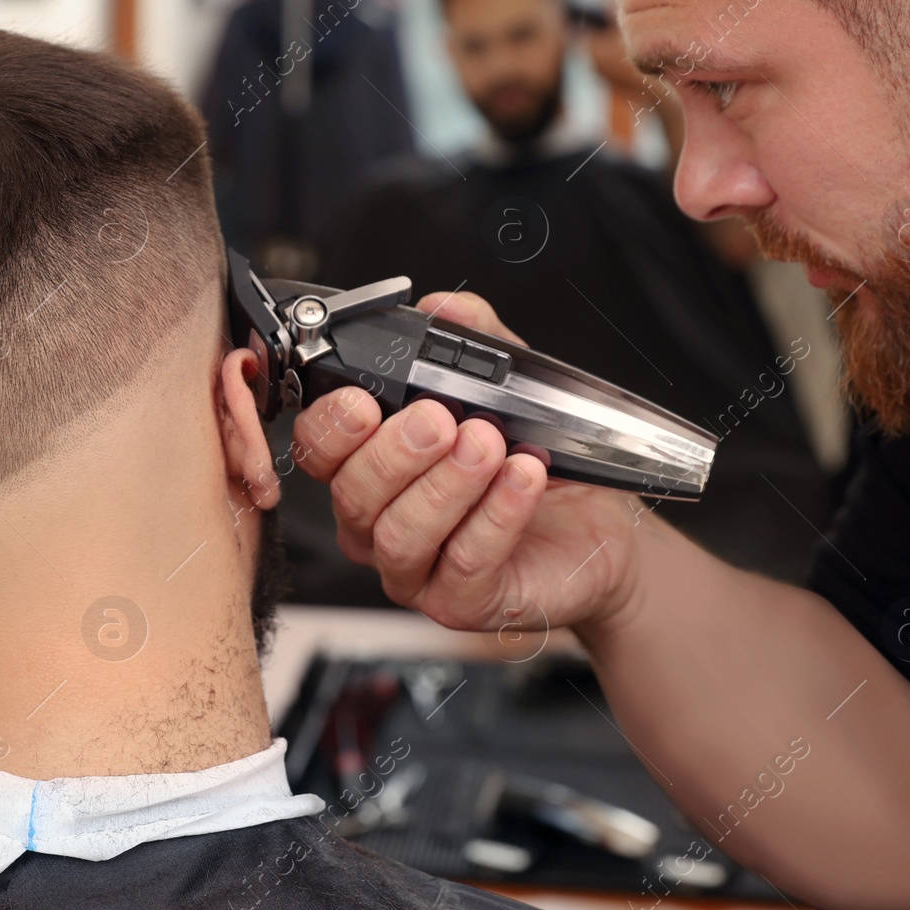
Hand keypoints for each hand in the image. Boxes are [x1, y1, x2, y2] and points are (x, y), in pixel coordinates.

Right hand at [291, 291, 644, 634]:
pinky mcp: (461, 603)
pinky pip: (464, 562)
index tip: (365, 400)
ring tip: (488, 444)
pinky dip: (495, 514)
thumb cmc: (534, 468)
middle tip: (440, 418)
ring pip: (400, 534)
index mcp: (369, 470)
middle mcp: (377, 525)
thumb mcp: (508, 391)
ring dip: (446, 484)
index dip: (331, 427)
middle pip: (353, 495)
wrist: (591, 531)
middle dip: (394, 452)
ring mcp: (414, 571)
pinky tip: (522, 478)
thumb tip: (445, 307)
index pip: (317, 452)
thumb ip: (476, 344)